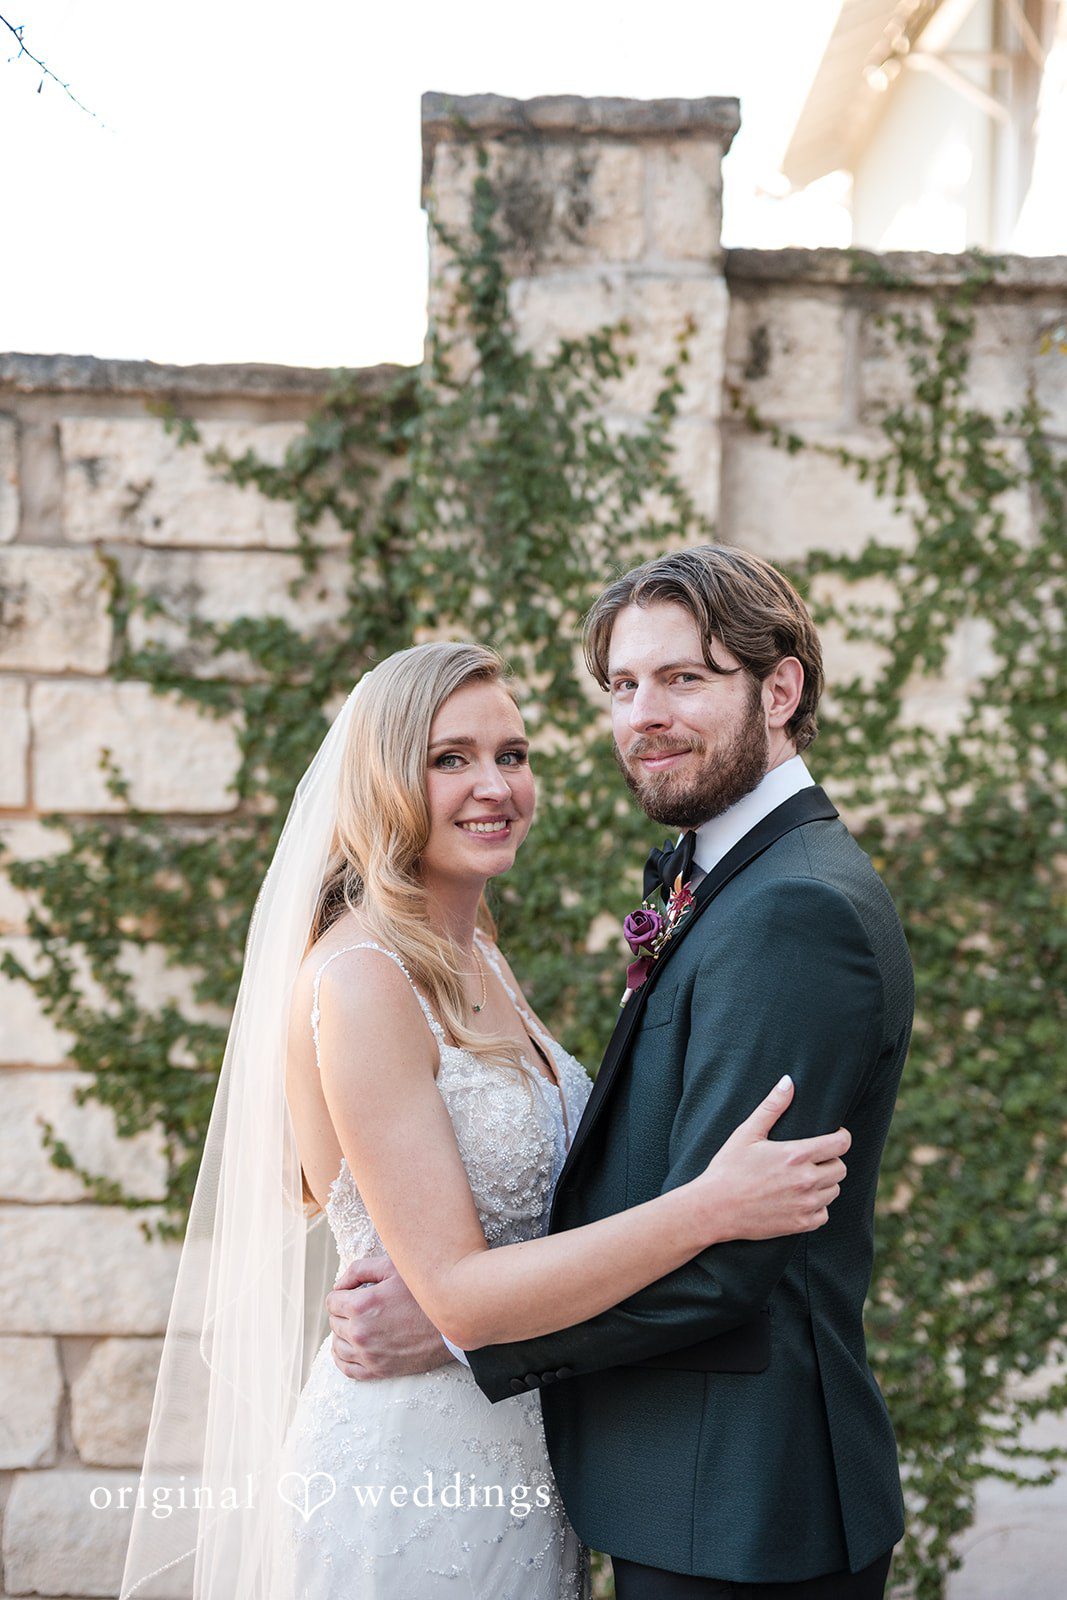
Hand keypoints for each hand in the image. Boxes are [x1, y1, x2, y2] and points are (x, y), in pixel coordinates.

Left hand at [326, 1255, 455, 1380]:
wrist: (452, 1322)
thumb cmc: (423, 1292)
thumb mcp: (393, 1267)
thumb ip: (359, 1270)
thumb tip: (339, 1284)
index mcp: (360, 1306)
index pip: (331, 1301)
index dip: (342, 1293)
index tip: (354, 1292)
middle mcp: (360, 1333)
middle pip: (334, 1322)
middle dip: (343, 1312)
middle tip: (362, 1306)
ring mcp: (369, 1355)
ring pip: (337, 1346)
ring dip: (343, 1334)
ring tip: (358, 1324)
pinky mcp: (379, 1371)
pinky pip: (347, 1369)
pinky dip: (343, 1358)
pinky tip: (351, 1348)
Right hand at [701, 1076, 850, 1240]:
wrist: (714, 1209)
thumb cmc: (728, 1168)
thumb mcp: (747, 1133)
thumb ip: (772, 1107)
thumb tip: (788, 1081)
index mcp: (796, 1155)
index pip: (841, 1144)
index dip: (841, 1137)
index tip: (833, 1136)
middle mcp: (806, 1180)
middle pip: (841, 1168)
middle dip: (830, 1161)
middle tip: (812, 1159)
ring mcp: (804, 1205)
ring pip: (834, 1191)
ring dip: (824, 1184)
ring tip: (803, 1178)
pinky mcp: (800, 1224)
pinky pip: (823, 1214)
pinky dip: (816, 1207)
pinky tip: (798, 1199)